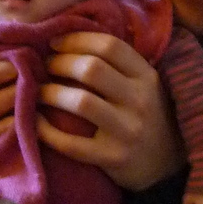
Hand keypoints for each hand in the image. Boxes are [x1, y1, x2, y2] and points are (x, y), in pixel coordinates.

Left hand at [35, 32, 184, 189]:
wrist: (167, 165)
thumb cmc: (147, 117)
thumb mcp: (144, 85)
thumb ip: (118, 65)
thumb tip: (69, 38)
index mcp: (147, 77)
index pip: (109, 46)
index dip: (76, 39)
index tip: (55, 42)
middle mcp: (140, 101)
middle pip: (92, 69)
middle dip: (60, 63)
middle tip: (44, 66)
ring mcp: (128, 131)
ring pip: (81, 102)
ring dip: (51, 93)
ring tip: (39, 92)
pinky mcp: (114, 158)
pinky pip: (72, 144)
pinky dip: (47, 131)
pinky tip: (35, 122)